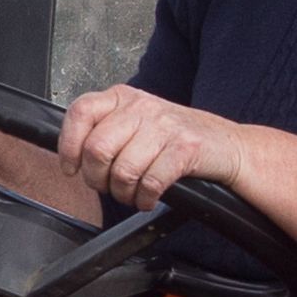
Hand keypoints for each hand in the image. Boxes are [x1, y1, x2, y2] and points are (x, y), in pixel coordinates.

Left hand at [56, 85, 251, 209]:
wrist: (227, 146)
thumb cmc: (176, 139)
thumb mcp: (136, 123)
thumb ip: (105, 130)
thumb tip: (70, 155)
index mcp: (124, 97)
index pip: (81, 112)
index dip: (69, 146)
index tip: (72, 167)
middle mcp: (142, 107)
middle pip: (97, 149)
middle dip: (97, 179)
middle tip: (108, 186)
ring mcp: (165, 126)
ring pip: (123, 170)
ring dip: (123, 194)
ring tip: (132, 194)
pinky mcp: (185, 148)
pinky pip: (150, 183)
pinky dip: (145, 199)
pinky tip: (148, 198)